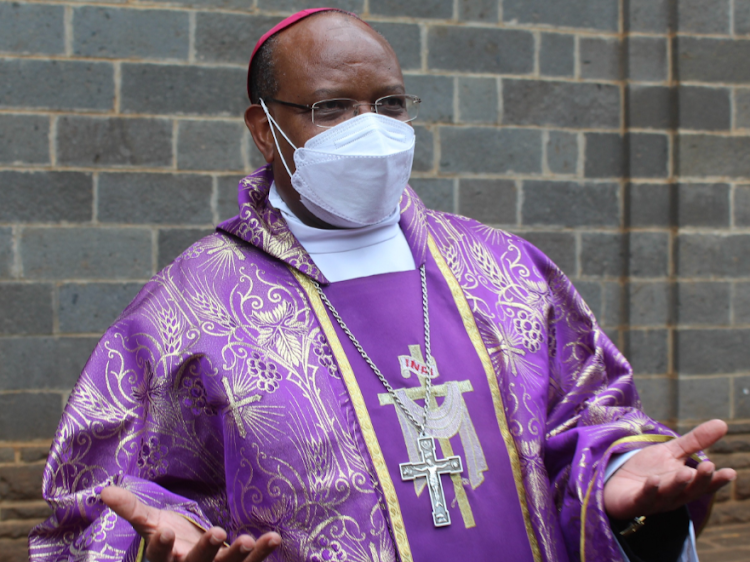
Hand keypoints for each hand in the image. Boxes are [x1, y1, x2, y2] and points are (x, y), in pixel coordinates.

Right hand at [100, 486, 280, 561]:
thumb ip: (130, 508)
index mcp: (163, 559)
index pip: (158, 555)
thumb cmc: (168, 535)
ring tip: (249, 540)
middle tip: (217, 532)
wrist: (188, 551)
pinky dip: (262, 554)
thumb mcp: (149, 520)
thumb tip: (103, 492)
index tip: (163, 534)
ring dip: (238, 556)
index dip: (160, 546)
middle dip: (205, 550)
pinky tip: (273, 538)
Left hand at [603, 419, 735, 520]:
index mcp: (685, 485)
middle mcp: (673, 496)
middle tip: (709, 467)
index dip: (717, 480)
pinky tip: (654, 480)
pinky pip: (643, 498)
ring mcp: (654, 501)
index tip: (730, 472)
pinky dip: (649, 490)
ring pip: (668, 494)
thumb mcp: (671, 452)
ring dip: (677, 485)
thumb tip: (723, 423)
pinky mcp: (634, 502)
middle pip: (689, 490)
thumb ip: (695, 441)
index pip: (704, 484)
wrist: (615, 483)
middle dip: (699, 480)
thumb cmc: (647, 469)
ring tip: (685, 473)